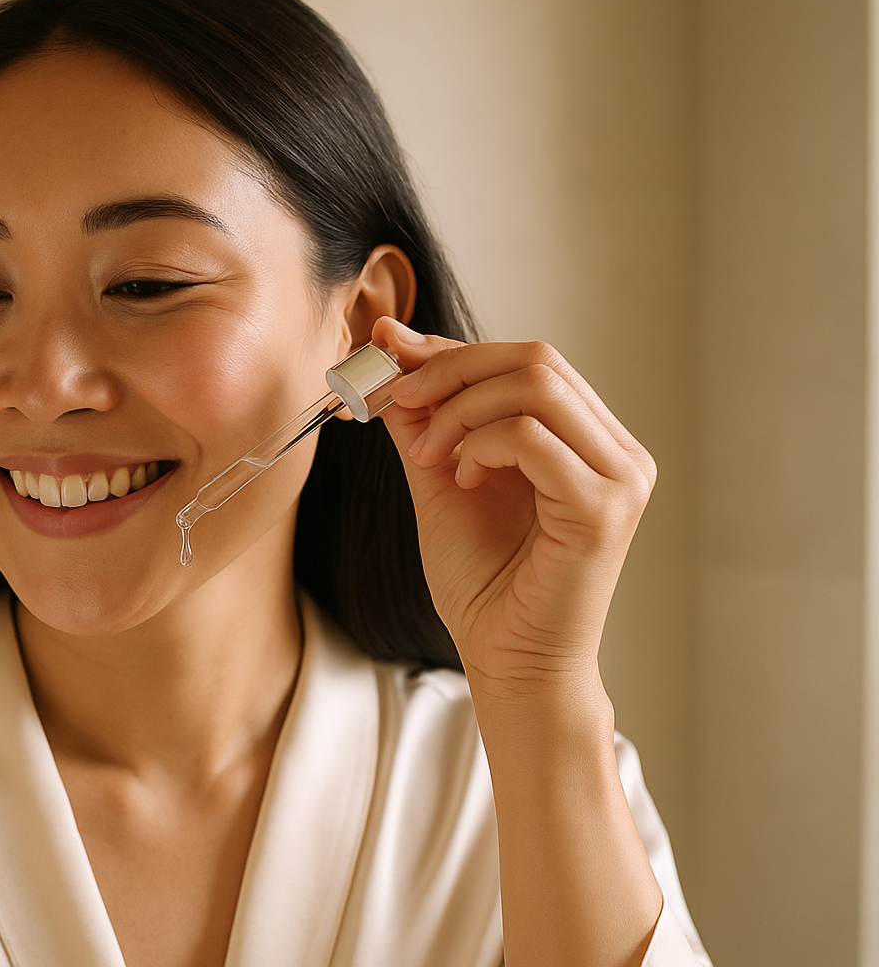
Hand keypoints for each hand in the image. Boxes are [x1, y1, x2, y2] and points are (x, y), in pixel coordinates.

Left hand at [370, 318, 655, 701]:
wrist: (507, 662)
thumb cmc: (484, 584)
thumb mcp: (442, 479)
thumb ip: (425, 418)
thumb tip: (390, 348)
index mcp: (589, 439)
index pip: (529, 360)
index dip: (454, 350)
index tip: (389, 353)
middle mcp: (617, 450)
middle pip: (536, 358)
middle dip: (451, 368)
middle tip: (397, 395)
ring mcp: (620, 477)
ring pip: (536, 384)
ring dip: (460, 408)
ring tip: (430, 455)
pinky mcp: (603, 508)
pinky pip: (532, 436)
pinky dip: (479, 443)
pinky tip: (462, 480)